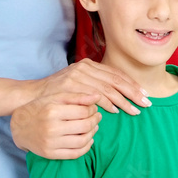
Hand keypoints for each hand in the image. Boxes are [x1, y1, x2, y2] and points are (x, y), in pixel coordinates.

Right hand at [11, 92, 99, 159]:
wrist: (19, 126)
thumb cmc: (40, 108)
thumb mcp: (55, 97)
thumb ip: (77, 96)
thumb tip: (98, 97)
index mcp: (53, 111)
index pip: (84, 111)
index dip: (93, 109)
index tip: (93, 108)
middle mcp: (51, 128)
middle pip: (85, 126)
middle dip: (95, 120)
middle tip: (97, 116)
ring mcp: (50, 143)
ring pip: (82, 141)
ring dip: (93, 133)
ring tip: (93, 127)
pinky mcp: (50, 154)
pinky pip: (75, 154)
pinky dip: (86, 147)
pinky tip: (89, 139)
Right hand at [35, 59, 149, 115]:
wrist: (31, 97)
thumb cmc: (57, 93)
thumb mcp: (77, 84)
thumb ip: (94, 84)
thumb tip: (118, 93)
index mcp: (88, 65)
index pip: (116, 73)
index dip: (132, 84)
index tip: (145, 93)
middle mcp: (84, 68)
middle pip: (115, 80)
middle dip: (133, 92)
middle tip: (146, 102)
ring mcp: (77, 77)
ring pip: (108, 88)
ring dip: (123, 101)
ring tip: (135, 110)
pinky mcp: (71, 88)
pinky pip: (94, 96)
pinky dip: (107, 104)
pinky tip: (115, 111)